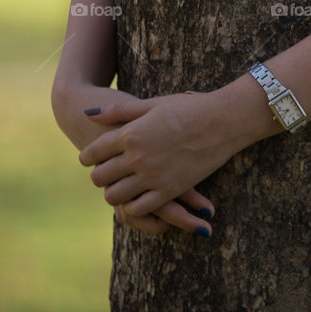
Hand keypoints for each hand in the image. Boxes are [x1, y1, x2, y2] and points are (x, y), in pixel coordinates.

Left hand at [53, 83, 215, 236]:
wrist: (223, 120)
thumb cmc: (188, 107)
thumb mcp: (152, 103)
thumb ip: (119, 111)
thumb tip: (88, 113)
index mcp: (131, 133)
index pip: (93, 152)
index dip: (87, 157)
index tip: (89, 158)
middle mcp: (137, 157)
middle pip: (100, 177)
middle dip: (98, 175)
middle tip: (105, 171)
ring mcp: (153, 176)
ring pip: (114, 196)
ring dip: (113, 192)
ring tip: (120, 185)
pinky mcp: (169, 190)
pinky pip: (139, 208)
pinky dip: (132, 206)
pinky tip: (137, 196)